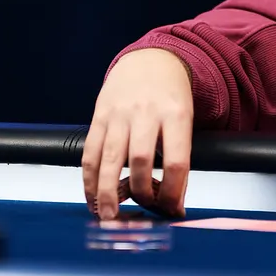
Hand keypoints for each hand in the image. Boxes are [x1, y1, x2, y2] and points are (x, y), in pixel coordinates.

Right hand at [82, 49, 192, 220]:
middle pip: (141, 161)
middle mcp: (146, 112)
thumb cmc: (171, 96)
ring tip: (109, 217)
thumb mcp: (186, 119)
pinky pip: (90, 152)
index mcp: (176, 114)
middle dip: (140, 193)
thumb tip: (174, 205)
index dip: (173, 192)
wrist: (150, 59)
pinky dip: (89, 179)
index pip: (177, 161)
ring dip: (107, 193)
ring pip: (111, 159)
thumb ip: (180, 157)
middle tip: (141, 213)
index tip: (172, 210)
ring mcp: (120, 114)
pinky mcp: (99, 116)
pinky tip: (92, 197)